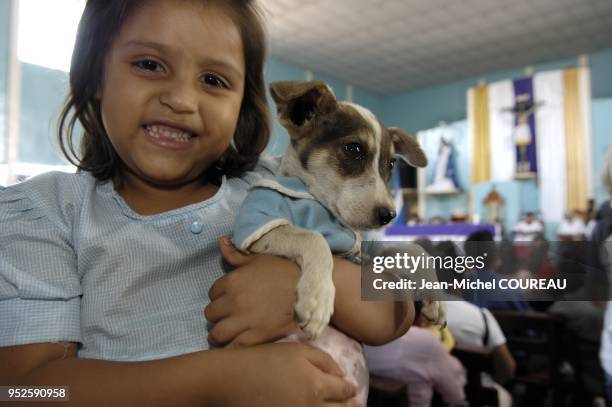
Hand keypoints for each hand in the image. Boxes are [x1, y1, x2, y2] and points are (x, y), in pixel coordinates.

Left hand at [204, 237, 299, 346]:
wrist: (308, 291)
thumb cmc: (284, 272)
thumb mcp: (258, 259)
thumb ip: (236, 254)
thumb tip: (221, 240)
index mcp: (233, 281)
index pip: (212, 292)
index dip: (220, 296)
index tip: (229, 299)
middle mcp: (233, 301)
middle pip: (210, 313)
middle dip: (218, 314)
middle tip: (228, 316)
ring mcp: (243, 321)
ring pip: (216, 333)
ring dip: (220, 334)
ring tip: (228, 333)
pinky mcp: (254, 338)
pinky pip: (232, 348)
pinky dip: (230, 348)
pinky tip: (236, 344)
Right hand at [217, 342, 359, 406]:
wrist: (231, 380)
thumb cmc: (263, 359)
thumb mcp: (296, 351)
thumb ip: (323, 360)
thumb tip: (341, 374)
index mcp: (316, 385)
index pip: (343, 390)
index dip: (349, 389)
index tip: (352, 389)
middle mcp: (310, 406)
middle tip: (357, 405)